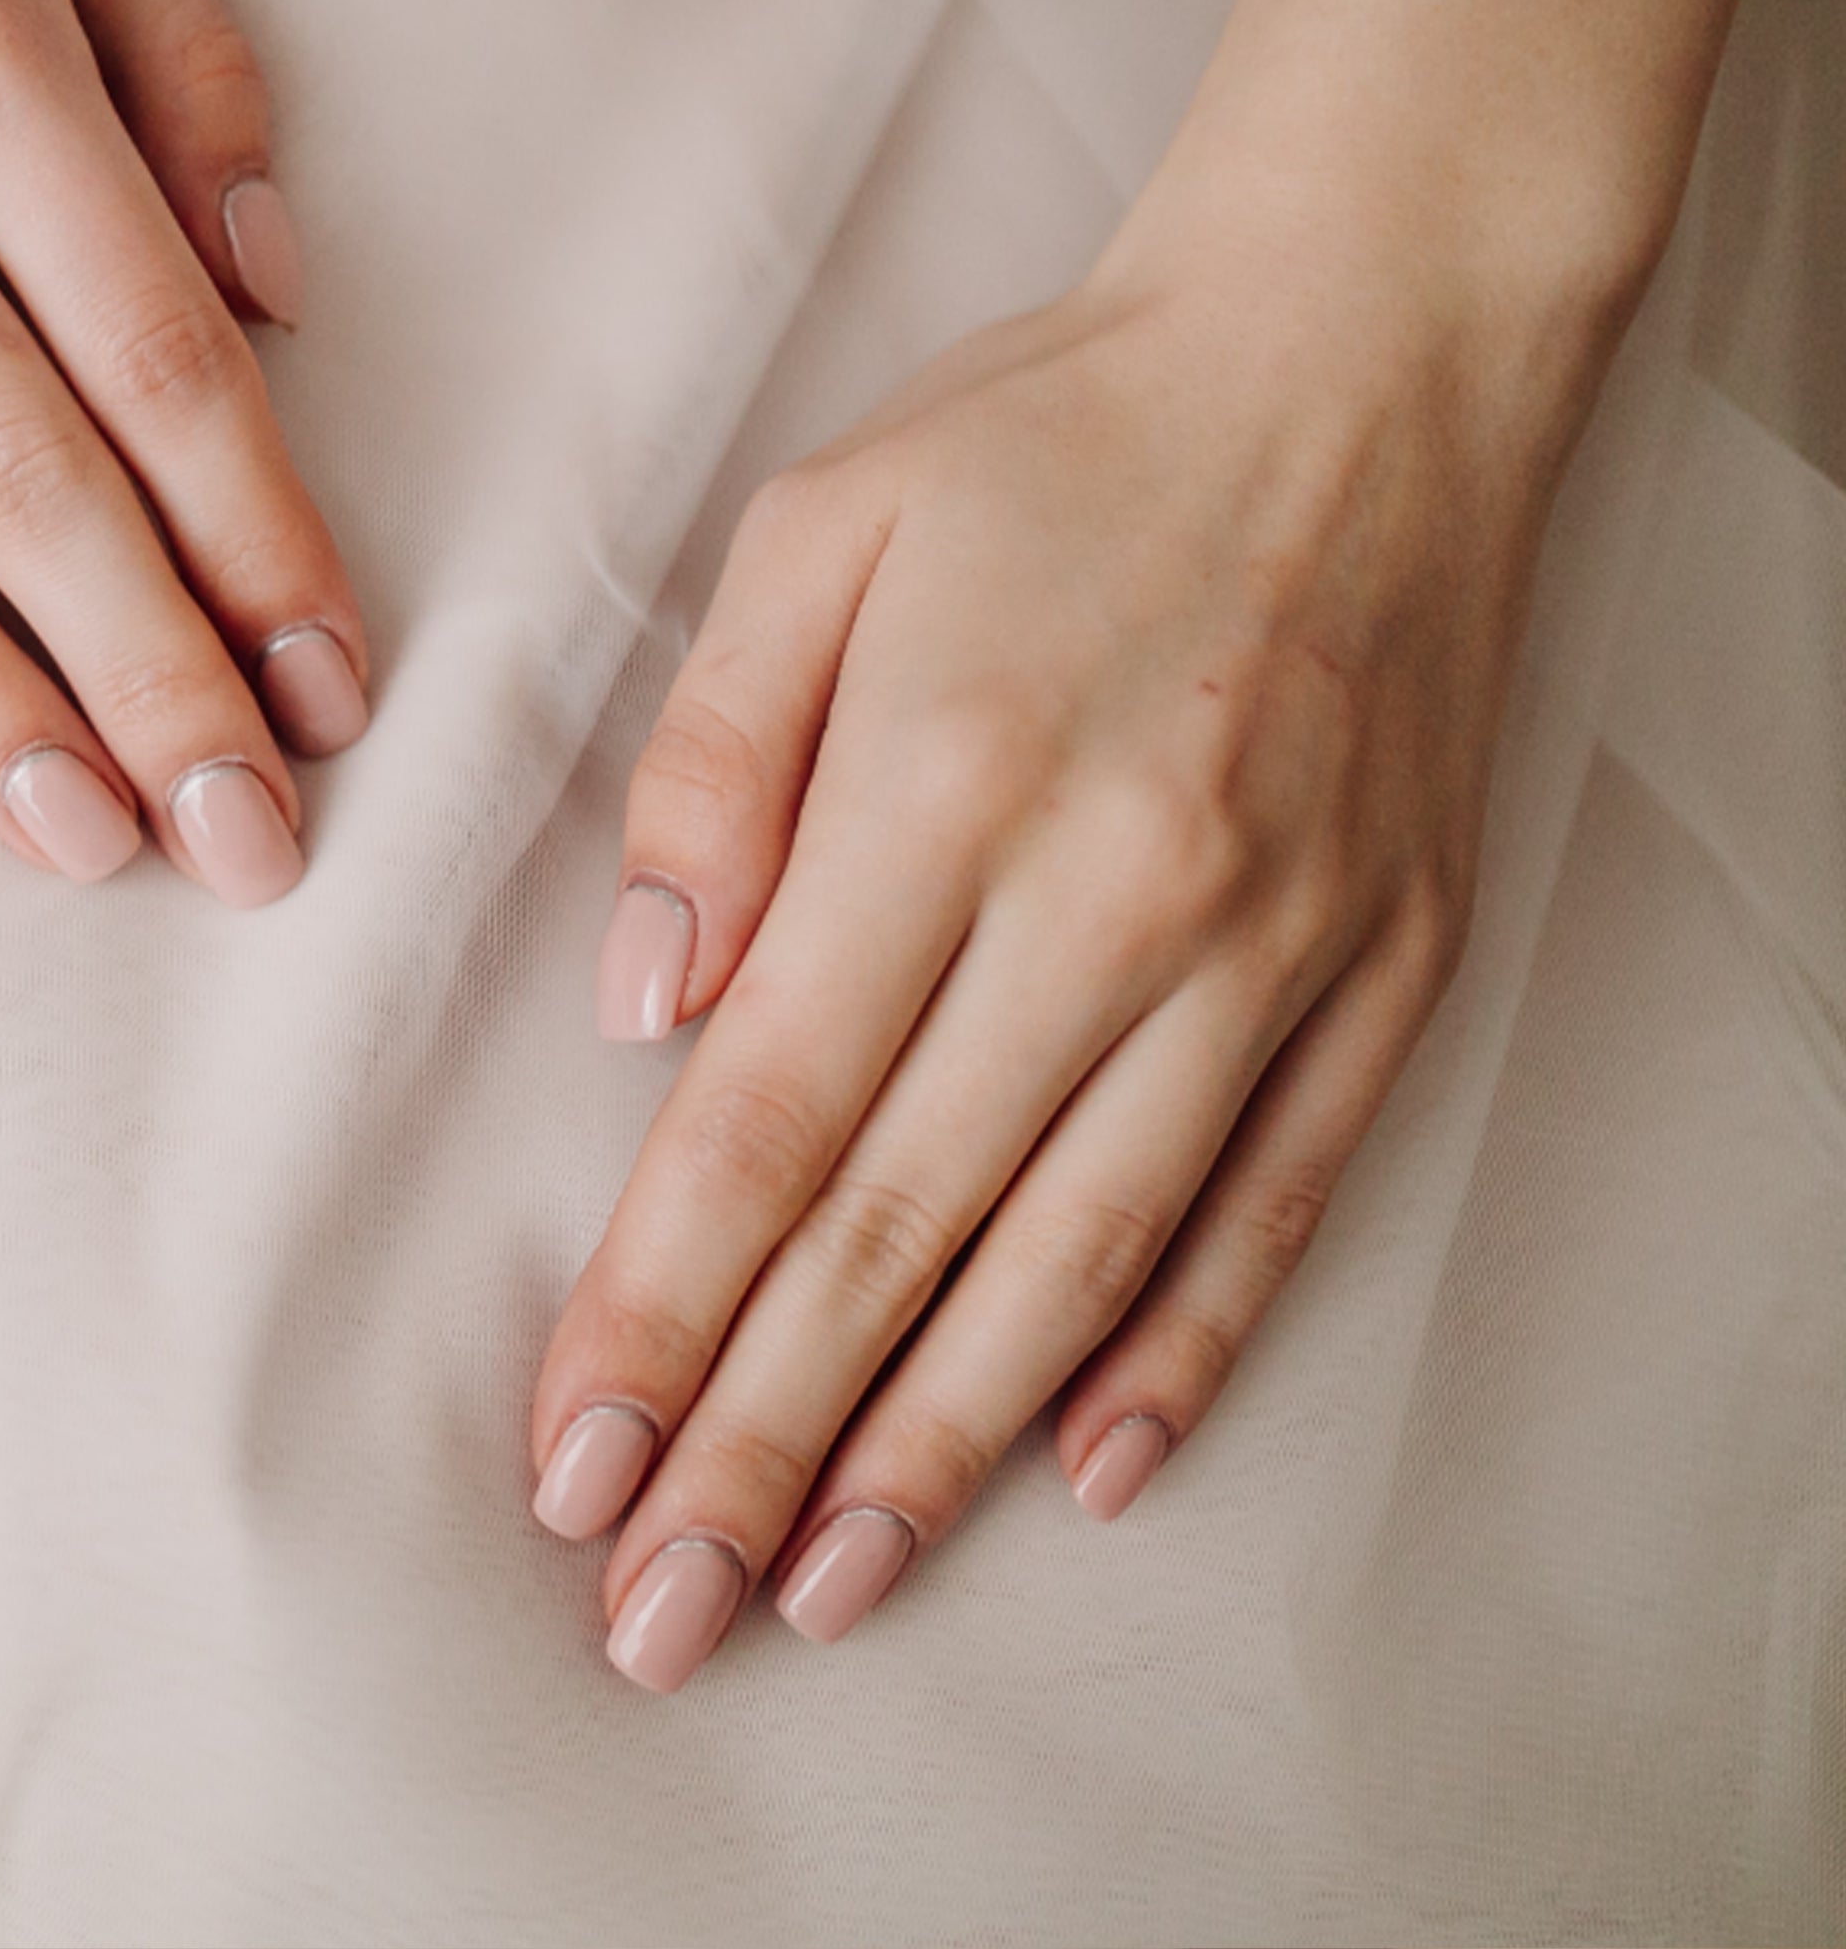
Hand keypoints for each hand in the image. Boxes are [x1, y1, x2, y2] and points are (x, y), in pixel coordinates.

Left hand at [527, 165, 1590, 1689]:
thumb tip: (649, 1003)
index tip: (577, 1459)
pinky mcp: (1385, 965)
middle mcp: (1116, 895)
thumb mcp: (822, 530)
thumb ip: (711, 770)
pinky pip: (1274, 1199)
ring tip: (834, 1582)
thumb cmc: (1059, 429)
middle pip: (906, 1228)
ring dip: (945, 1442)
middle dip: (762, 1436)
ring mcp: (1272, 947)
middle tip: (662, 1610)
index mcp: (946, 783)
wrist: (1357, 352)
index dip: (663, 1304)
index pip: (772, 1112)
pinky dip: (1182, 1349)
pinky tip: (1092, 1469)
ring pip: (1083, 1256)